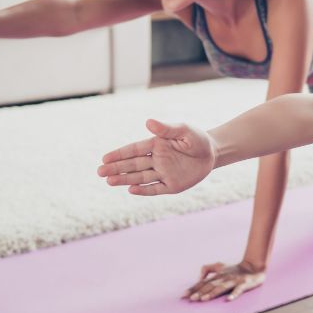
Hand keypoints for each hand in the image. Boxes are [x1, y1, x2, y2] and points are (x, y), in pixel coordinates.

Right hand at [98, 119, 216, 195]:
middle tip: (100, 172)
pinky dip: (144, 190)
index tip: (104, 158)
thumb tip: (148, 122)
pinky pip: (155, 188)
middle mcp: (156, 160)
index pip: (134, 150)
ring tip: (109, 181)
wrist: (212, 153)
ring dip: (125, 179)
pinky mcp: (172, 185)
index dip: (119, 154)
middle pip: (133, 165)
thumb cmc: (196, 138)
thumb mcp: (184, 130)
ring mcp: (163, 173)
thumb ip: (166, 128)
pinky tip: (131, 190)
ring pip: (140, 177)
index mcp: (156, 145)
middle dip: (116, 168)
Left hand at [183, 261, 265, 301]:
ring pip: (222, 288)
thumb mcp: (220, 266)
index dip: (194, 288)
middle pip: (210, 285)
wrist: (254, 266)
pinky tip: (228, 299)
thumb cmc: (235, 269)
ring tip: (204, 299)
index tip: (184, 295)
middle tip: (192, 299)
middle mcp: (224, 277)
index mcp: (218, 274)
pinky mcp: (244, 284)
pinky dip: (234, 294)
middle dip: (200, 292)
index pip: (203, 282)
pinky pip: (238, 290)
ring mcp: (234, 281)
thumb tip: (199, 277)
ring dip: (212, 293)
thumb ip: (208, 269)